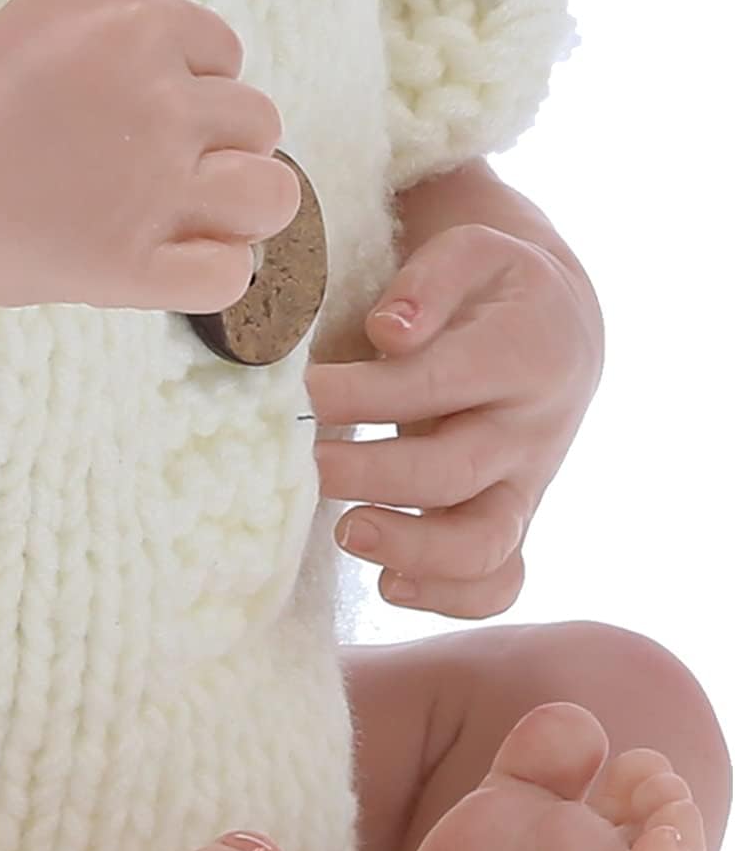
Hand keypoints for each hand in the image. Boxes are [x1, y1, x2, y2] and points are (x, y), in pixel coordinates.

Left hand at [305, 223, 603, 617]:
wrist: (552, 332)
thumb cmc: (485, 293)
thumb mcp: (470, 252)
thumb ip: (431, 278)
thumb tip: (388, 331)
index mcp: (525, 352)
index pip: (435, 382)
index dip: (360, 393)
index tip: (298, 394)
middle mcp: (531, 430)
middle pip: (451, 472)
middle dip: (367, 474)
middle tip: (305, 465)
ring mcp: (523, 488)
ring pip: (484, 545)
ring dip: (408, 547)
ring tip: (344, 531)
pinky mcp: (510, 525)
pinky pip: (496, 585)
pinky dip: (446, 597)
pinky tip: (387, 581)